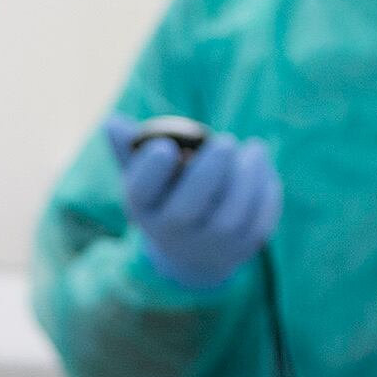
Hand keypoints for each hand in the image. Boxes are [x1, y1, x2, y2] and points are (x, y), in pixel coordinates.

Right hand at [103, 113, 281, 291]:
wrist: (191, 254)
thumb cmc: (165, 199)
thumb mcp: (143, 176)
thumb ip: (129, 148)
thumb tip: (111, 121)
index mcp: (144, 209)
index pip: (139, 194)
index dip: (150, 171)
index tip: (165, 146)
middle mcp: (173, 233)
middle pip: (186, 211)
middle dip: (208, 174)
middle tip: (225, 142)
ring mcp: (208, 245)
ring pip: (229, 217)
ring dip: (245, 180)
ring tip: (254, 148)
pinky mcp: (242, 249)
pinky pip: (257, 223)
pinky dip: (264, 192)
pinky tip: (261, 165)